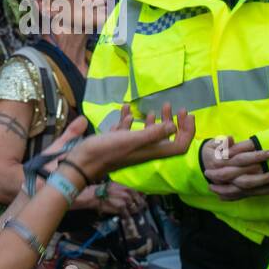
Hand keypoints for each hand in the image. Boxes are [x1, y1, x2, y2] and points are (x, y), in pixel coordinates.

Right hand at [69, 104, 194, 182]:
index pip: (179, 146)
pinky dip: (130, 120)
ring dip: (152, 121)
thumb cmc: (106, 152)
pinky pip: (128, 130)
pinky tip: (126, 109)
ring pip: (147, 134)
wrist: (81, 163)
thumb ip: (153, 134)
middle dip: (171, 121)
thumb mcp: (131, 140)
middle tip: (169, 106)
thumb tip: (174, 126)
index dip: (187, 131)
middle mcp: (144, 150)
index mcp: (152, 151)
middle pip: (166, 138)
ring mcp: (131, 147)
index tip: (185, 114)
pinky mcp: (118, 143)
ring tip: (151, 108)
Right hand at [75, 180, 145, 215]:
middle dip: (138, 208)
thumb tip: (141, 194)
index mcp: (129, 188)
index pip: (141, 195)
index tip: (142, 204)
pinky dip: (126, 217)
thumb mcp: (118, 186)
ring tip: (126, 212)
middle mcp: (129, 194)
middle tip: (134, 210)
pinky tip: (122, 216)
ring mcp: (125, 201)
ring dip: (131, 213)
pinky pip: (127, 215)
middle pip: (139, 204)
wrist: (95, 195)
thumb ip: (128, 190)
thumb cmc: (105, 190)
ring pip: (134, 210)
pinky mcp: (121, 208)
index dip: (142, 201)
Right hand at [201, 136, 268, 200]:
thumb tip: (230, 138)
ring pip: (248, 186)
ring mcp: (230, 185)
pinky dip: (266, 191)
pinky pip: (252, 193)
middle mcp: (225, 176)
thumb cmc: (212, 153)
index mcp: (219, 162)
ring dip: (265, 182)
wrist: (204, 169)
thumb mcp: (212, 144)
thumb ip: (222, 142)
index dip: (255, 156)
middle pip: (244, 176)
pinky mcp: (236, 192)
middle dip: (262, 173)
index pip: (240, 159)